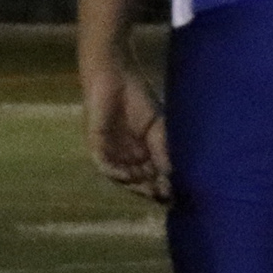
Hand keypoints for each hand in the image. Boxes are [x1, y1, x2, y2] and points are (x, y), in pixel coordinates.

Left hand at [83, 63, 169, 205]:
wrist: (115, 75)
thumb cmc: (137, 97)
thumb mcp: (157, 127)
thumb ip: (163, 149)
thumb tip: (173, 175)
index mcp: (139, 152)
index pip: (151, 176)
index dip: (162, 187)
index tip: (177, 195)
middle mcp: (124, 156)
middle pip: (137, 181)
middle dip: (150, 191)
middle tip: (164, 197)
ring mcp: (109, 152)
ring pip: (121, 177)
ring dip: (135, 186)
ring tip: (150, 190)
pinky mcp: (95, 144)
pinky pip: (104, 165)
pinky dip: (116, 172)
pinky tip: (129, 176)